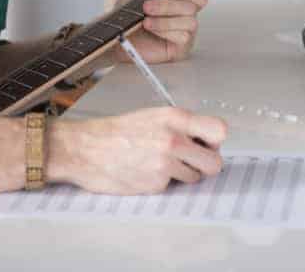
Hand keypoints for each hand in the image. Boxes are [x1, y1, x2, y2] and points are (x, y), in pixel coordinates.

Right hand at [47, 107, 227, 193]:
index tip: (206, 145)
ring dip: (181, 174)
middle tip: (190, 161)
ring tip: (157, 163)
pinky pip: (171, 187)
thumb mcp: (152, 116)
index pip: (219, 131)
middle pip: (214, 163)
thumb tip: (203, 140)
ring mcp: (165, 164)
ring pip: (194, 177)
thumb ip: (180, 126)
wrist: (85, 148)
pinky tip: (144, 172)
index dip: (215, 142)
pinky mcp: (155, 184)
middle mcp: (173, 140)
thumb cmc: (115, 132)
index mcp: (174, 118)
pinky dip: (161, 182)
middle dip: (204, 165)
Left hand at [112, 0, 207, 63]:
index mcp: (181, 1)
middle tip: (147, 5)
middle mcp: (186, 16)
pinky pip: (183, 37)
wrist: (114, 32)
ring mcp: (185, 33)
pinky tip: (150, 29)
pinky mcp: (180, 49)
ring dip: (165, 19)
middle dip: (168, 4)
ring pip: (190, 21)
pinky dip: (165, 31)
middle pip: (194, 6)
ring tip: (145, 19)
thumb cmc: (129, 10)